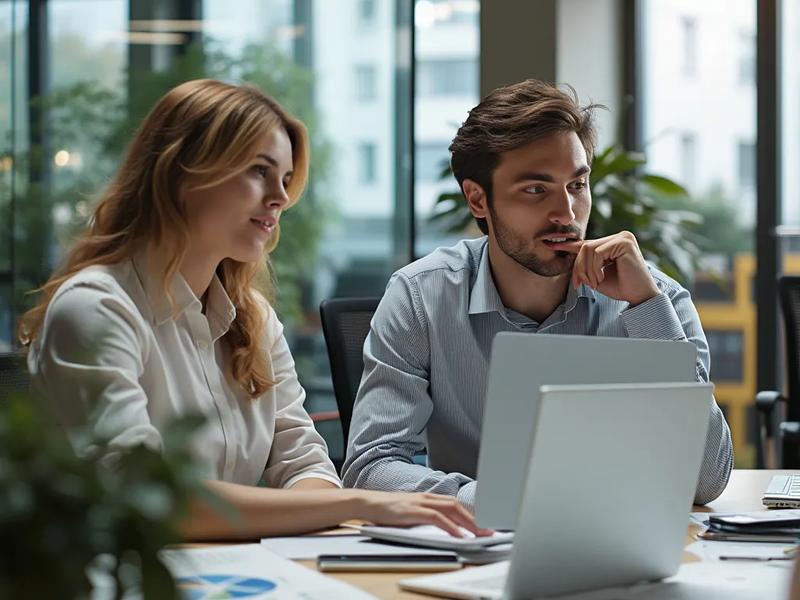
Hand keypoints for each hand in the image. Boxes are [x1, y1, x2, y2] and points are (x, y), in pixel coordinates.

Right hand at [353, 490, 492, 537]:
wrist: (367, 502)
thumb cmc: (386, 510)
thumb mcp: (410, 512)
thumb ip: (425, 516)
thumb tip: (442, 528)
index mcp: (427, 497)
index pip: (454, 504)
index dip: (471, 513)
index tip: (482, 525)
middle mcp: (427, 497)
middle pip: (457, 505)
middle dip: (475, 519)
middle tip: (487, 531)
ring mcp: (420, 502)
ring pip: (451, 509)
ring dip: (468, 522)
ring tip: (479, 534)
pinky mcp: (413, 510)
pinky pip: (437, 518)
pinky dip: (450, 526)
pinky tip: (458, 535)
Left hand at [551, 231, 659, 305]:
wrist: (639, 297)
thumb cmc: (620, 287)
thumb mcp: (596, 274)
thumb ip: (585, 263)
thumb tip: (566, 253)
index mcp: (613, 242)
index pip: (587, 243)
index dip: (568, 245)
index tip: (550, 244)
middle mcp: (619, 236)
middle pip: (585, 247)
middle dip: (578, 267)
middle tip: (579, 284)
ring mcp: (623, 237)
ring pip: (589, 249)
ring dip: (586, 270)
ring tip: (594, 283)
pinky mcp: (624, 242)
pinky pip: (597, 253)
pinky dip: (594, 268)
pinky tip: (600, 279)